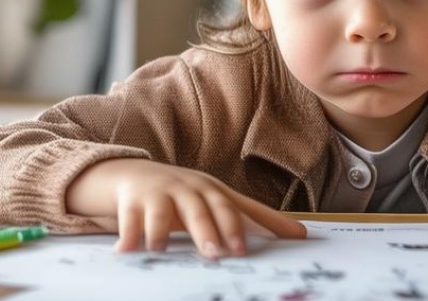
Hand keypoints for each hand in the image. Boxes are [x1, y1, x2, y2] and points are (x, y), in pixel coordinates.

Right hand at [69, 159, 305, 257]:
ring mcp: (159, 194)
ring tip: (159, 251)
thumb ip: (258, 218)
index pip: (229, 207)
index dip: (236, 226)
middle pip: (198, 210)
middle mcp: (187, 190)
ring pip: (161, 213)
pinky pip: (129, 218)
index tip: (243, 248)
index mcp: (212, 191)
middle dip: (205, 230)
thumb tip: (301, 234)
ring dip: (160, 232)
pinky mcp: (132, 201)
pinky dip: (127, 235)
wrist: (137, 174)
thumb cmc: (188, 194)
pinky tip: (126, 250)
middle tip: (214, 253)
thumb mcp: (221, 201)